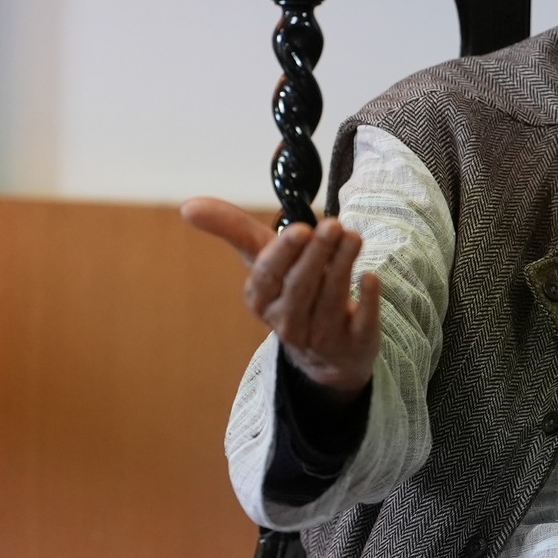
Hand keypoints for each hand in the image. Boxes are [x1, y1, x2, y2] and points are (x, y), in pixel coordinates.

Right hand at [181, 198, 381, 400]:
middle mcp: (287, 321)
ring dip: (343, 265)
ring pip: (332, 299)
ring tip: (353, 236)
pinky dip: (368, 301)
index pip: (268, 276)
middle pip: (302, 287)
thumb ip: (232, 230)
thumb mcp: (263, 259)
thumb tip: (187, 206)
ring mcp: (322, 336)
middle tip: (334, 225)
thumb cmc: (290, 290)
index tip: (301, 229)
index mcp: (261, 299)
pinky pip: (362, 323)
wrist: (326, 351)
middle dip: (318, 255)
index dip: (284, 254)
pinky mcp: (354, 343)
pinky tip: (371, 277)